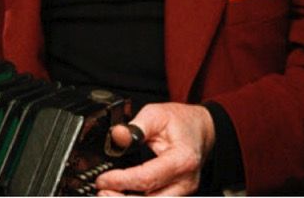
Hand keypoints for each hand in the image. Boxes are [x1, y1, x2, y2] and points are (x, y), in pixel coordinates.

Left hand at [96, 102, 214, 195]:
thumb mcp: (156, 114)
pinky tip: (121, 195)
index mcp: (182, 160)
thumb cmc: (181, 121)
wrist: (201, 129)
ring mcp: (182, 192)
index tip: (103, 179)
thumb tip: (117, 136)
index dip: (122, 181)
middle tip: (102, 192)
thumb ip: (135, 126)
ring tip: (108, 195)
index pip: (147, 179)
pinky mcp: (176, 196)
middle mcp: (185, 182)